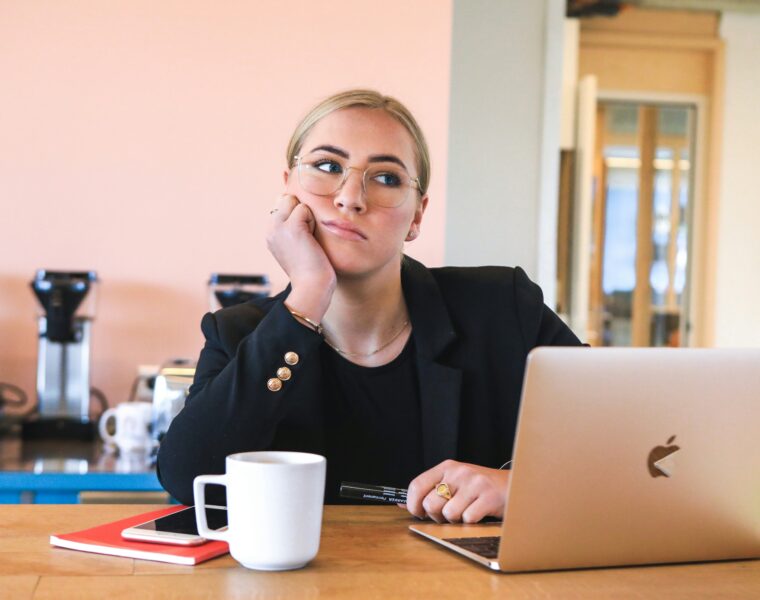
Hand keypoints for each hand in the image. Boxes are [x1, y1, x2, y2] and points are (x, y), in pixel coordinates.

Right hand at [266, 194, 335, 321]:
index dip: (297, 214)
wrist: (311, 286)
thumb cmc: (310, 268)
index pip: (282, 203)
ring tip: (308, 238)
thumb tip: (298, 203)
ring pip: (295, 201)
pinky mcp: (290, 227)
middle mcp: (270, 227)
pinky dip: (312, 221)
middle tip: (306, 237)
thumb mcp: (296, 243)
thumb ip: (292, 225)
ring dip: (307, 216)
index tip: (302, 237)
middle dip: (301, 212)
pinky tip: (310, 239)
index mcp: (270, 231)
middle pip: (286, 198)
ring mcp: (277, 226)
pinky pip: (304, 208)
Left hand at [403, 460, 510, 523]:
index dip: (413, 504)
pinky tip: (479, 514)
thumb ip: (431, 491)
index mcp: (447, 467)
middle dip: (437, 516)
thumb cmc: (482, 488)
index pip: (416, 484)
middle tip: (448, 515)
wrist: (517, 485)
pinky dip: (471, 523)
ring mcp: (474, 483)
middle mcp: (459, 472)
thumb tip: (401, 504)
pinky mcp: (489, 496)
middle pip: (430, 503)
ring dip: (455, 521)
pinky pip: (468, 519)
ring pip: (448, 513)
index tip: (419, 514)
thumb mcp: (455, 483)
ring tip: (466, 513)